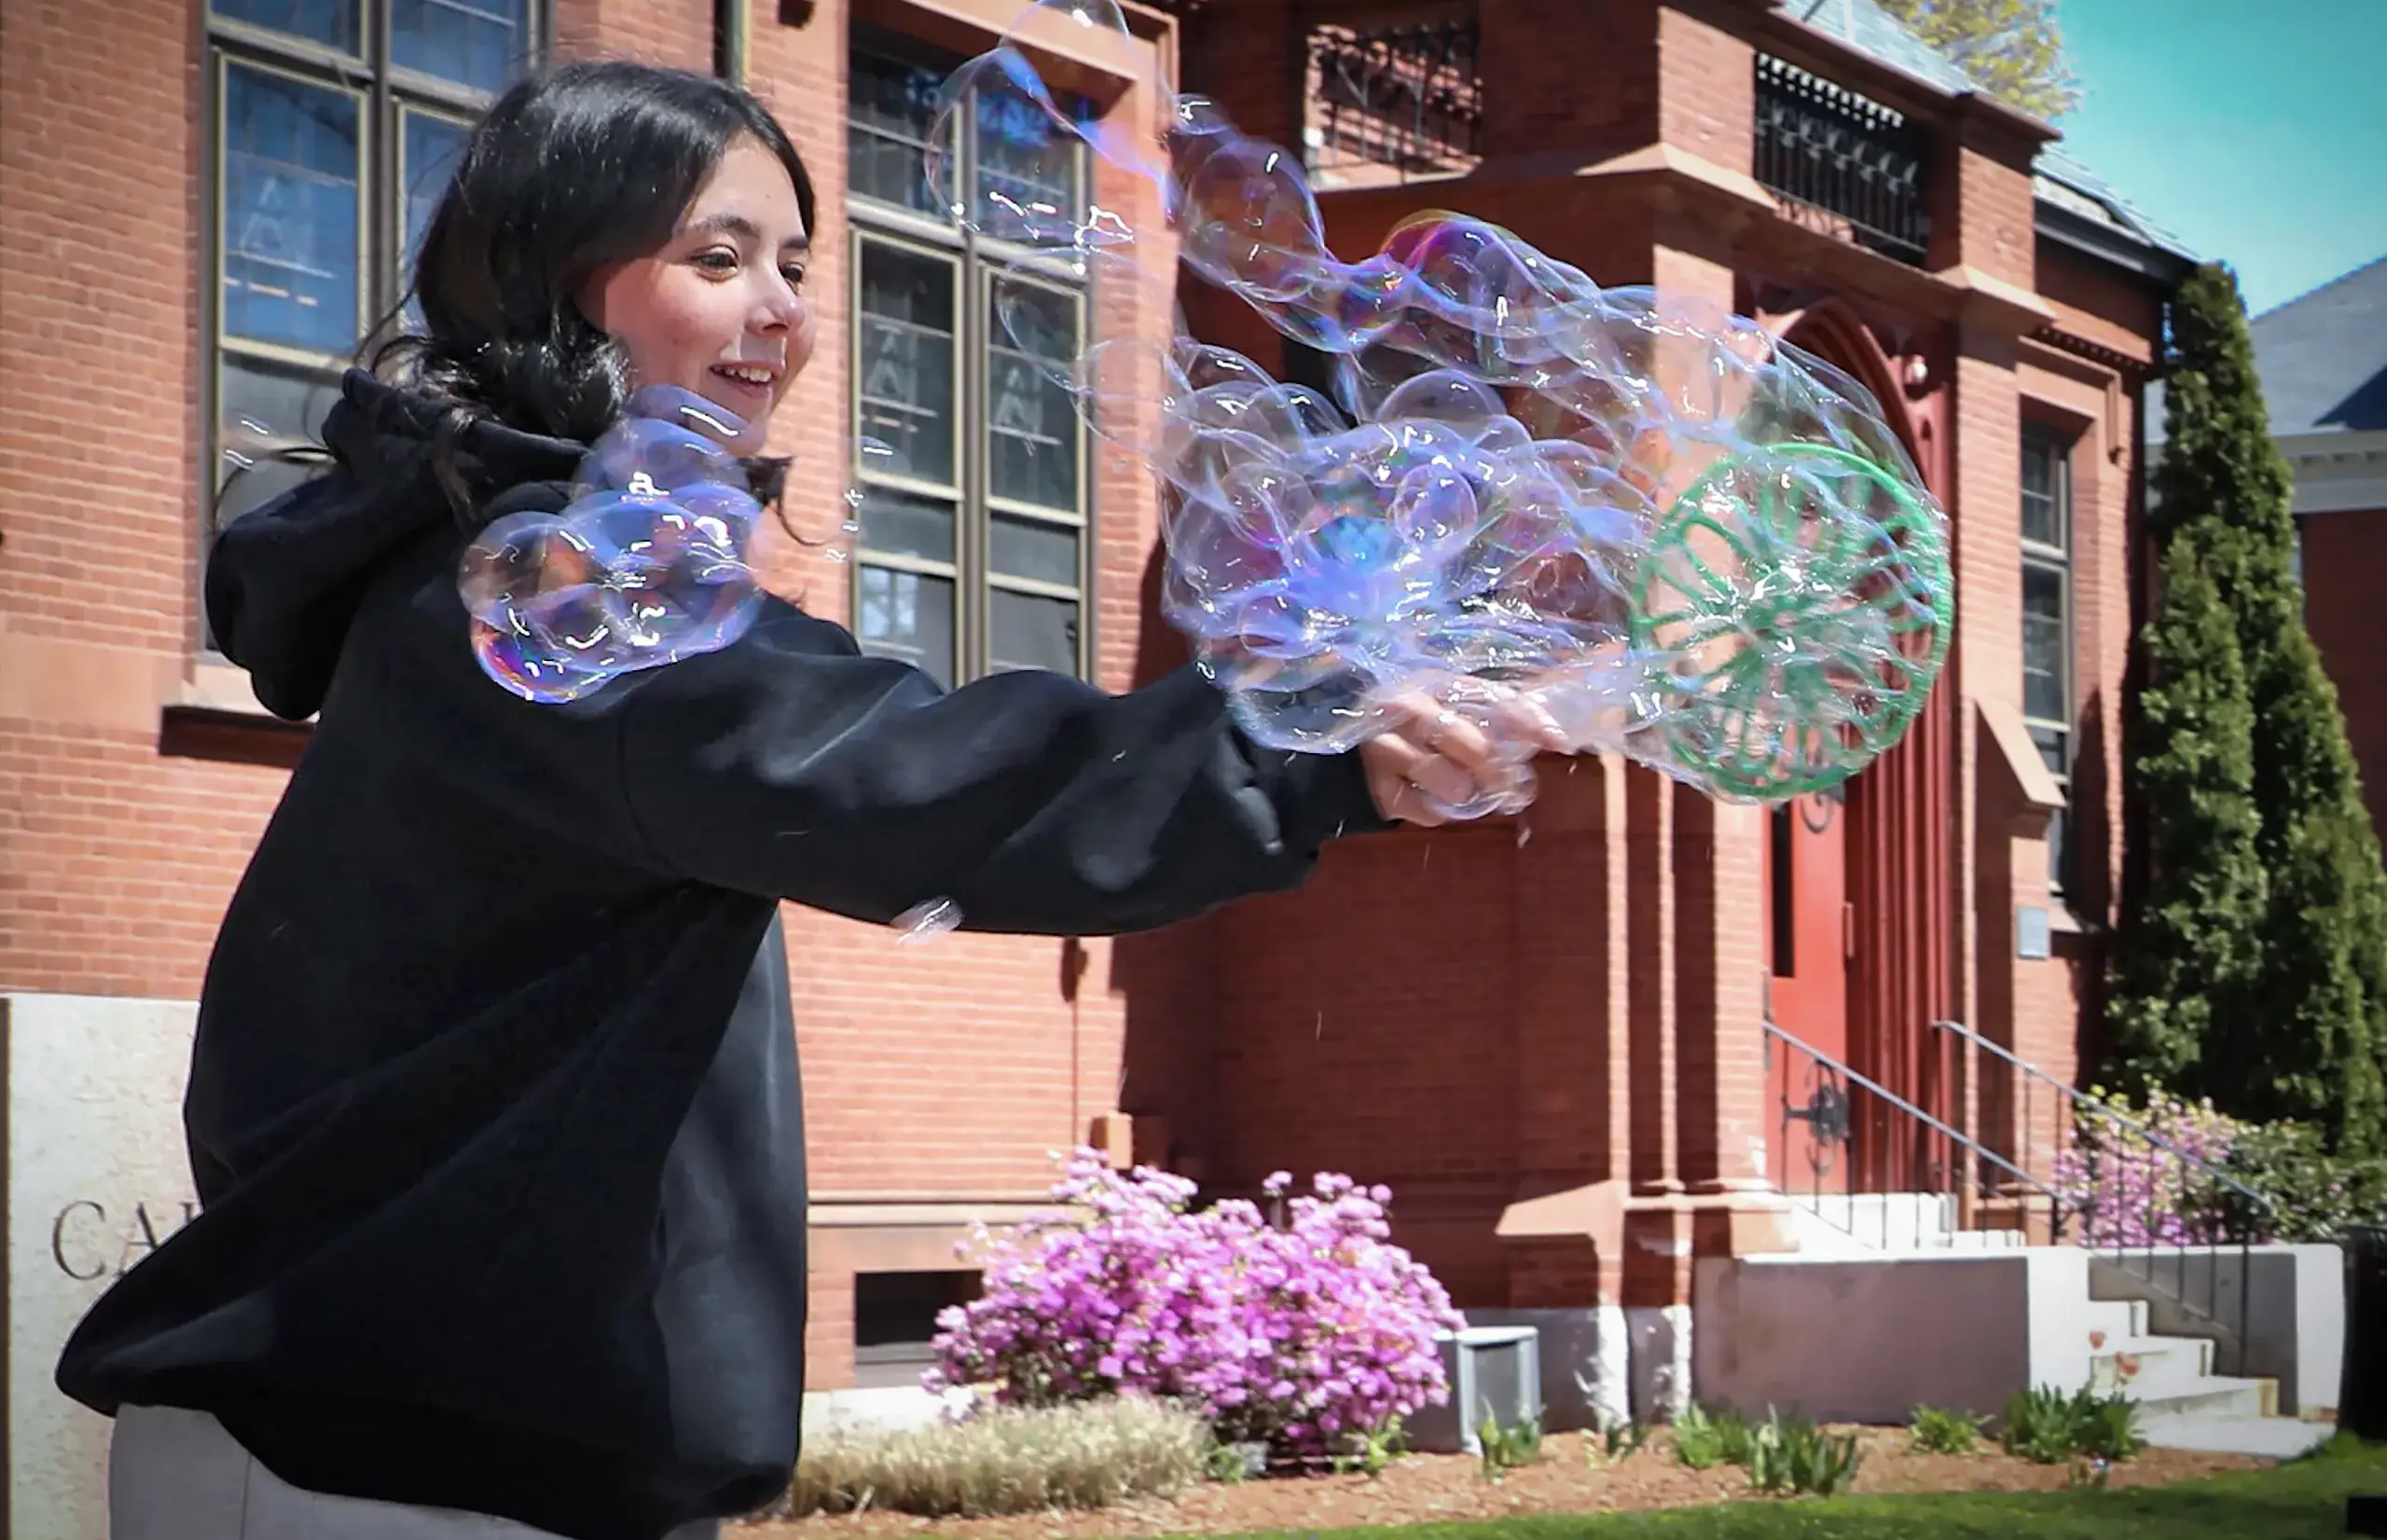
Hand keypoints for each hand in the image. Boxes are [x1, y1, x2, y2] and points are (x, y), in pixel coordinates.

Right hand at [1356, 686, 1570, 826]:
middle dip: (1501, 774)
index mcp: (1434, 682)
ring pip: (1453, 784)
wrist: (1343, 744)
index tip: (1557, 743)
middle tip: (1511, 791)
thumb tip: (1553, 740)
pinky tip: (1426, 799)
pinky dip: (1434, 812)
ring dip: (1464, 793)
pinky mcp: (1375, 785)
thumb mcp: (1444, 706)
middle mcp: (1409, 707)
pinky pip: (1425, 812)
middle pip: (1477, 748)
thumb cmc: (1408, 725)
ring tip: (1458, 789)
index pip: (1493, 697)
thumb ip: (1494, 717)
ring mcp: (1386, 746)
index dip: (1529, 720)